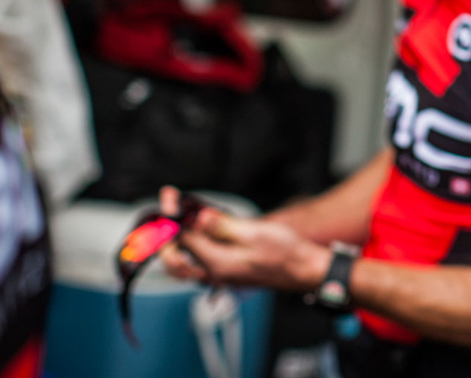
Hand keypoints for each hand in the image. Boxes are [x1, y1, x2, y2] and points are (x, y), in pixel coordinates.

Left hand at [157, 185, 333, 290]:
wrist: (304, 270)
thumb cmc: (285, 251)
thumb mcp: (253, 232)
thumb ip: (221, 226)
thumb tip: (197, 216)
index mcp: (216, 263)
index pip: (182, 238)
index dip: (173, 215)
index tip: (169, 195)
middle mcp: (213, 273)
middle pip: (175, 254)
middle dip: (167, 230)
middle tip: (170, 205)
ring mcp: (220, 274)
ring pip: (184, 261)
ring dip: (176, 240)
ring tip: (178, 217)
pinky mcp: (227, 271)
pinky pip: (199, 261)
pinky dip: (191, 246)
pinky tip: (199, 229)